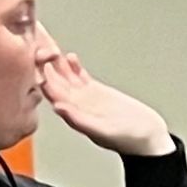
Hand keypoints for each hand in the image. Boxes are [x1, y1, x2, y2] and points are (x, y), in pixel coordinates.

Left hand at [38, 53, 174, 157]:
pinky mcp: (97, 92)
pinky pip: (80, 77)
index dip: (42, 78)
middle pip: (55, 83)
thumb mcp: (104, 131)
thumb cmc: (130, 139)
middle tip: (39, 48)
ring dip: (57, 63)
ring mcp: (86, 98)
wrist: (149, 137)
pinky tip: (70, 57)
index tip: (37, 63)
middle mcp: (76, 107)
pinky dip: (74, 66)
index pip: (51, 95)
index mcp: (74, 116)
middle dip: (46, 67)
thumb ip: (80, 120)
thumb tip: (58, 107)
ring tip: (50, 47)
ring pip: (65, 77)